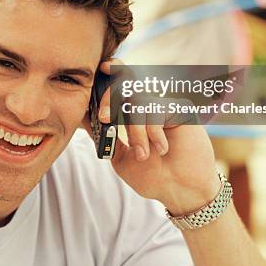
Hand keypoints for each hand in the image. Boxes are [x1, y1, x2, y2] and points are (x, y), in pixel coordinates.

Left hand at [81, 60, 220, 215]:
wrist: (181, 190)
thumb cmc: (153, 177)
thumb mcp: (119, 157)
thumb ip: (105, 136)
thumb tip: (84, 115)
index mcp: (133, 116)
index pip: (118, 90)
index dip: (109, 79)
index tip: (101, 74)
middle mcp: (147, 108)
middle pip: (124, 86)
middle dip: (109, 99)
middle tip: (104, 118)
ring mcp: (163, 107)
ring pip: (137, 101)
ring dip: (136, 130)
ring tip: (143, 154)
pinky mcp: (179, 108)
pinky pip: (156, 109)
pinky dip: (153, 131)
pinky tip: (162, 148)